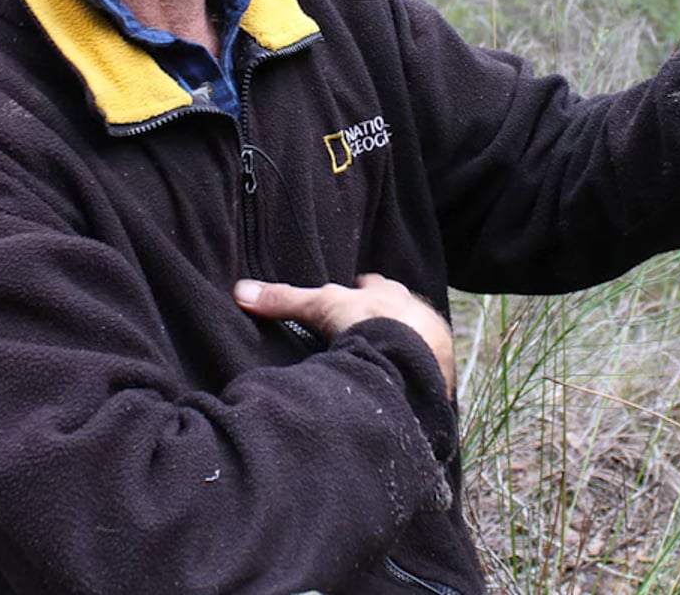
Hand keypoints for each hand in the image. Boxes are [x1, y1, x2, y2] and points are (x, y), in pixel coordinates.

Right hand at [234, 273, 455, 397]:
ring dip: (401, 351)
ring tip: (381, 366)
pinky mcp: (439, 375)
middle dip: (384, 321)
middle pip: (398, 313)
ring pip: (416, 342)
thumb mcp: (321, 306)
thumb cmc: (374, 321)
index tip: (350, 295)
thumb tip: (240, 290)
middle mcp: (417, 314)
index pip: (374, 287)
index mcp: (390, 293)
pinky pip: (426, 375)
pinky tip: (401, 392)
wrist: (414, 356)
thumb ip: (285, 300)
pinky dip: (412, 381)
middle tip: (364, 333)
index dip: (361, 291)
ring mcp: (433, 343)